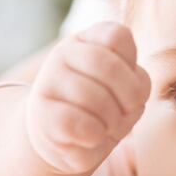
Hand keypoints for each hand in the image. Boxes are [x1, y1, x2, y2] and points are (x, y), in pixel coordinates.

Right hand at [25, 22, 150, 173]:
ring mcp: (49, 81)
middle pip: (109, 67)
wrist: (59, 137)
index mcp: (89, 40)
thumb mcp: (124, 90)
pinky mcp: (40, 114)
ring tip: (107, 128)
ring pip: (95, 98)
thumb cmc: (102, 110)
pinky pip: (75, 123)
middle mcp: (64, 53)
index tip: (129, 89)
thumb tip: (131, 101)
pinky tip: (91, 138)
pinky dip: (94, 136)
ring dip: (113, 122)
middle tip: (126, 114)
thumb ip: (136, 85)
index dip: (134, 69)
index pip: (118, 36)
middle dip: (129, 98)